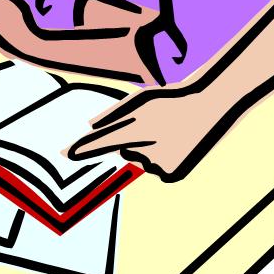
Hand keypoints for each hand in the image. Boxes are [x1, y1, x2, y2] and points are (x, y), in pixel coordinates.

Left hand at [66, 85, 221, 181]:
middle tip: (158, 123)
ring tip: (172, 129)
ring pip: (142, 160)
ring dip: (150, 148)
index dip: (80, 149)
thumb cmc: (175, 98)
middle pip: (124, 151)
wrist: (211, 105)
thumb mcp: (143, 98)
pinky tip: (178, 143)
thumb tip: (89, 125)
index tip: (61, 154)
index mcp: (134, 126)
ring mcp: (158, 165)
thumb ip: (114, 113)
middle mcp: (144, 148)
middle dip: (134, 139)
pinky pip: (157, 169)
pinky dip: (163, 159)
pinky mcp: (170, 175)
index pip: (100, 142)